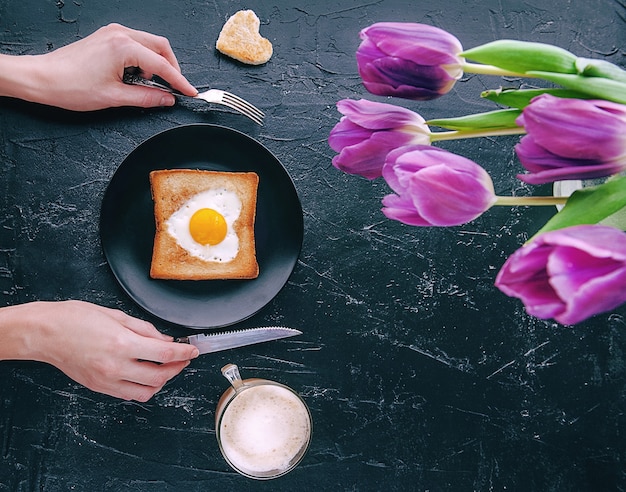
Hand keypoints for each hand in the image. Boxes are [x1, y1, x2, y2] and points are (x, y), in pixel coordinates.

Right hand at [0, 300, 198, 400]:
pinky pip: (129, 395)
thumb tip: (164, 339)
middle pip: (160, 376)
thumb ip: (144, 329)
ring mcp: (107, 380)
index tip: (193, 350)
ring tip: (166, 368)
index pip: (166, 353)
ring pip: (146, 391)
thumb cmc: (73, 318)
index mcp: (123, 344)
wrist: (44, 333)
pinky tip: (146, 374)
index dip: (185, 353)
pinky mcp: (99, 387)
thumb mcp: (116, 315)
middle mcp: (116, 366)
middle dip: (178, 368)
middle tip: (183, 359)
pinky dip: (143, 387)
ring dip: (162, 381)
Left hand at [23, 23, 196, 110]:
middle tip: (174, 89)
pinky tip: (138, 76)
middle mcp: (120, 34)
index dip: (179, 81)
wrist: (43, 79)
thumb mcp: (114, 97)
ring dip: (157, 64)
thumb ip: (146, 98)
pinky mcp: (107, 38)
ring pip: (149, 44)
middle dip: (171, 68)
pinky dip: (144, 59)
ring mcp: (112, 33)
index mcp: (123, 47)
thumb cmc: (70, 86)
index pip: (162, 65)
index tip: (190, 92)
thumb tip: (166, 99)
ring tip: (152, 85)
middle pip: (160, 47)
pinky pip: (136, 44)